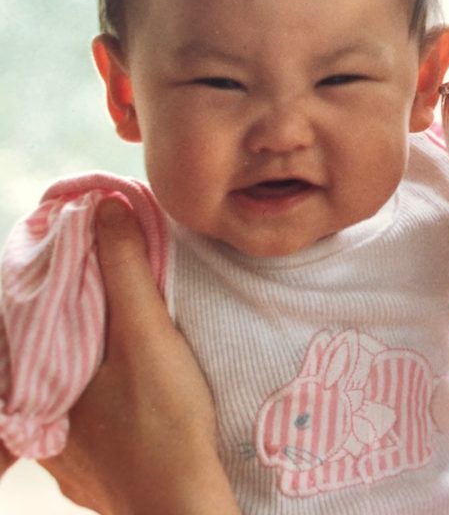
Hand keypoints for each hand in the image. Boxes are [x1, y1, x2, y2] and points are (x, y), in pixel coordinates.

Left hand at [41, 197, 238, 514]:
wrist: (181, 506)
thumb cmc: (163, 422)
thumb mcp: (147, 334)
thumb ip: (124, 270)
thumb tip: (104, 205)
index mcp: (34, 380)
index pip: (25, 313)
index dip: (48, 276)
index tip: (76, 248)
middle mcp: (34, 416)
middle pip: (44, 347)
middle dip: (69, 312)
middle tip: (105, 283)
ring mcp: (58, 447)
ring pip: (62, 381)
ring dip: (83, 351)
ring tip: (118, 329)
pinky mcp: (83, 467)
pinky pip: (79, 413)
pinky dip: (95, 388)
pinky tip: (125, 386)